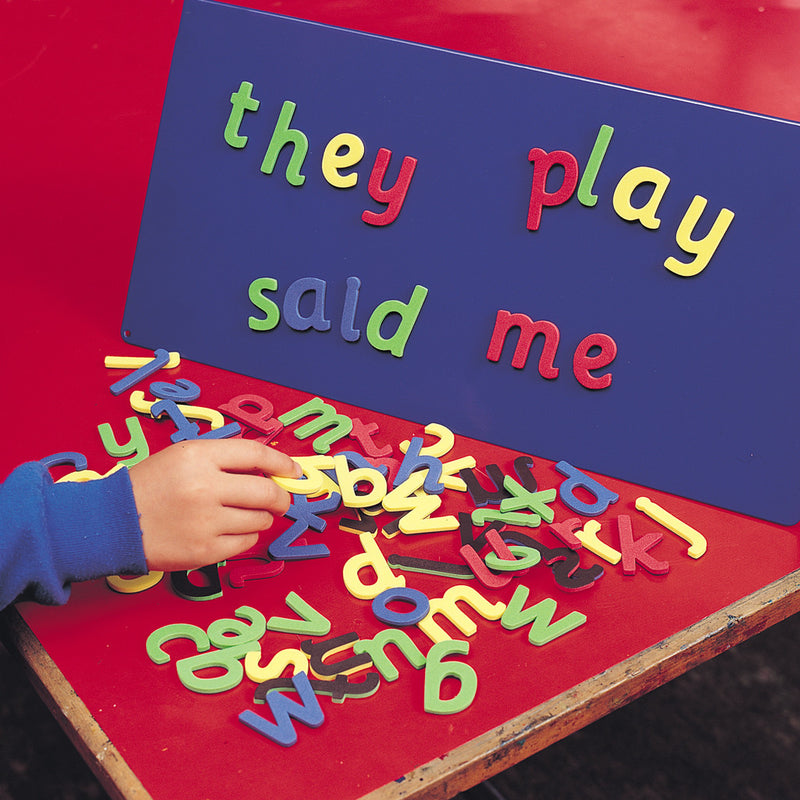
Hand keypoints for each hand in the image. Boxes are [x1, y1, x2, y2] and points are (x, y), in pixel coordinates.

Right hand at [128, 438, 299, 570]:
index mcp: (198, 456)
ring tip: (241, 514)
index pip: (256, 454)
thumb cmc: (151, 486)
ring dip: (260, 517)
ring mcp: (205, 521)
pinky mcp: (204, 550)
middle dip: (281, 498)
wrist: (111, 523)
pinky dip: (245, 537)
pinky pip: (246, 543)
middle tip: (281, 501)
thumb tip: (271, 470)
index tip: (293, 470)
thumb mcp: (183, 457)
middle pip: (267, 492)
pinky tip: (229, 530)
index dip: (282, 462)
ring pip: (259, 519)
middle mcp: (204, 487)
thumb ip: (224, 459)